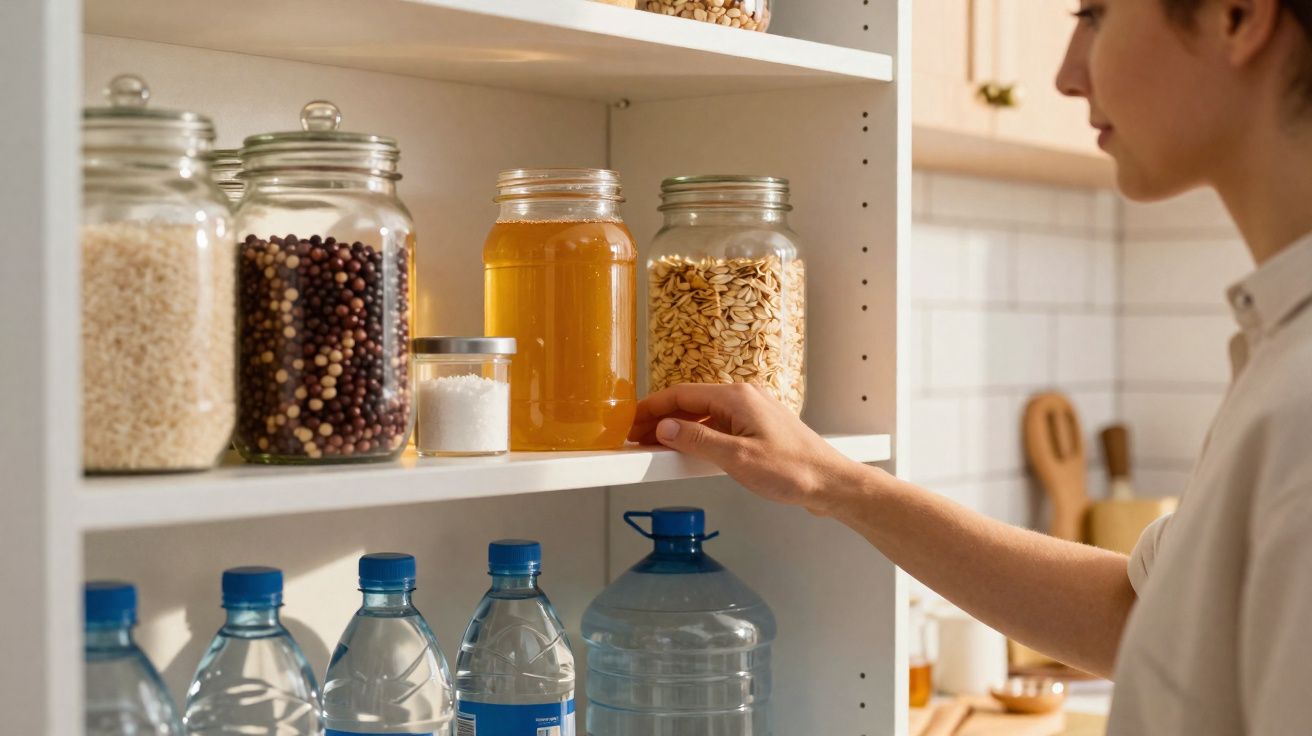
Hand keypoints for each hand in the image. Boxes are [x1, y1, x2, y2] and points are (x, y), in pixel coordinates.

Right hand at [628, 383, 868, 513]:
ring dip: (677, 429)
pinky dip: (697, 436)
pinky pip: (718, 426)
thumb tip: (665, 428)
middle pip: (690, 402)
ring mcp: (751, 413)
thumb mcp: (736, 459)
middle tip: (634, 436)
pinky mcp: (757, 429)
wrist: (831, 483)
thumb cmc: (793, 470)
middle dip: (660, 419)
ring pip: (703, 415)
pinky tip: (687, 452)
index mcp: (736, 397)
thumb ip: (697, 441)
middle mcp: (743, 398)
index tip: (629, 421)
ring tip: (654, 446)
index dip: (651, 408)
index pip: (681, 394)